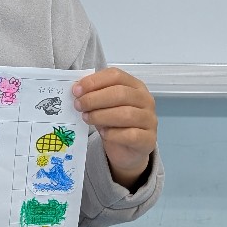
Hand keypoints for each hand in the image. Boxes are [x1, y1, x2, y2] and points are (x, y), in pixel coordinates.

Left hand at [72, 67, 156, 190]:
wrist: (129, 150)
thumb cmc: (115, 123)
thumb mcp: (104, 106)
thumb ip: (94, 96)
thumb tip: (77, 91)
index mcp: (135, 85)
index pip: (116, 75)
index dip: (94, 81)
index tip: (76, 90)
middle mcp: (145, 100)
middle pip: (120, 93)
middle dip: (95, 99)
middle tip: (79, 105)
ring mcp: (149, 119)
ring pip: (126, 114)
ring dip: (101, 116)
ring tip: (87, 118)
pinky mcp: (148, 139)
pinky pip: (131, 135)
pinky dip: (114, 134)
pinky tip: (103, 134)